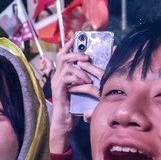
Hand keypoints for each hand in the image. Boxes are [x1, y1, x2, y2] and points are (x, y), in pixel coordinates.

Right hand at [51, 38, 101, 152]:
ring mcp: (57, 83)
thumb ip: (90, 80)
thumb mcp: (85, 91)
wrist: (65, 123)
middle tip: (87, 57)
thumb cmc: (75, 107)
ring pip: (65, 66)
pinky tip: (84, 82)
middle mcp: (57, 76)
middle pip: (62, 56)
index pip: (63, 54)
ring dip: (79, 68)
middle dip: (75, 53)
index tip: (76, 36)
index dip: (69, 44)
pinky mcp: (58, 91)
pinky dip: (76, 78)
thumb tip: (104, 71)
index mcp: (62, 74)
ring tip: (88, 75)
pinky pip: (65, 78)